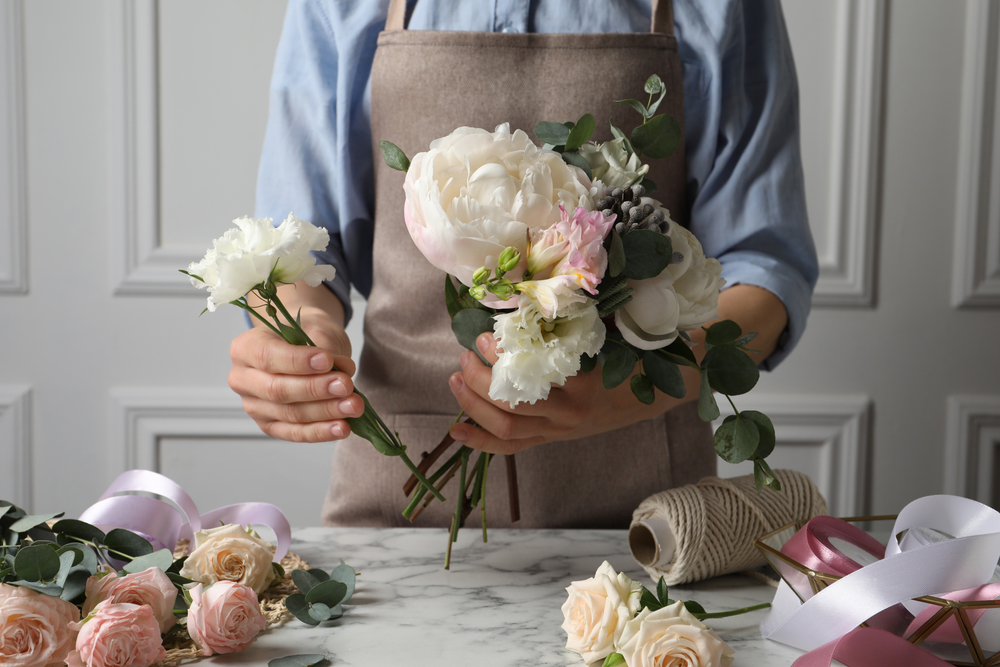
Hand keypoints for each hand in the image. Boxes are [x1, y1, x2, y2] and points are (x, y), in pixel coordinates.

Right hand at [228, 308, 361, 442]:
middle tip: (346, 385)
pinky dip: (321, 431)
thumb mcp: (316, 329)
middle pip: (277, 390)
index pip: (267, 357)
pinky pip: (296, 433)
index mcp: (245, 348)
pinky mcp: (270, 426)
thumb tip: (341, 372)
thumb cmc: (308, 335)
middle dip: (315, 389)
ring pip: (290, 414)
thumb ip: (325, 348)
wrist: (308, 350)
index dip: (298, 362)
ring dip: (325, 412)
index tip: (328, 361)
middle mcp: (242, 379)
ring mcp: (254, 406)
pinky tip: (343, 427)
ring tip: (353, 405)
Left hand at [447, 333, 698, 454]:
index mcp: (581, 383)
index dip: (497, 358)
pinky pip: (513, 447)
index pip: (527, 375)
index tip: (484, 334)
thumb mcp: (606, 327)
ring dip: (473, 405)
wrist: (661, 388)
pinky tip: (456, 431)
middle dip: (478, 379)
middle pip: (508, 405)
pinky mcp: (553, 438)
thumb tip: (530, 289)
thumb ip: (571, 315)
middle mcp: (569, 413)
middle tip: (466, 352)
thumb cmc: (631, 349)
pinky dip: (482, 441)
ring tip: (456, 378)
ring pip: (505, 428)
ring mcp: (560, 430)